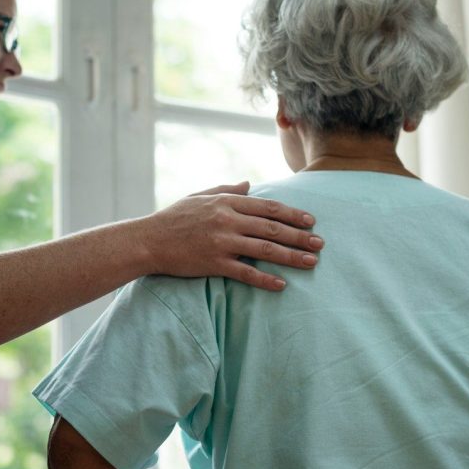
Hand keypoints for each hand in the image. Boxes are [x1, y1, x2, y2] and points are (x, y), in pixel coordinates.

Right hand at [143, 181, 322, 289]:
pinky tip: (282, 285)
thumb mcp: (200, 196)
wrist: (148, 240)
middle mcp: (228, 220)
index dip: (293, 214)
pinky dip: (265, 279)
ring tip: (311, 262)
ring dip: (291, 256)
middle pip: (273, 228)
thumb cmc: (173, 218)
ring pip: (265, 249)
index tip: (311, 221)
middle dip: (300, 236)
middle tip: (320, 243)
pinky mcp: (214, 263)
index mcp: (226, 202)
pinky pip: (245, 272)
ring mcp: (222, 242)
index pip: (268, 207)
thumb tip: (249, 184)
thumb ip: (227, 189)